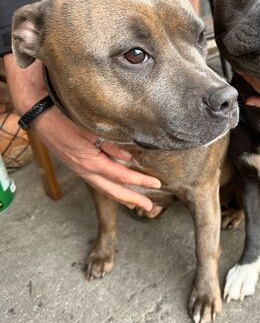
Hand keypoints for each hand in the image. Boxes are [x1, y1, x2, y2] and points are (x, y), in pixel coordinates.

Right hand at [4, 54, 159, 209]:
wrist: (39, 114)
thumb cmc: (65, 118)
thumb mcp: (91, 129)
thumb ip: (112, 145)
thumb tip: (130, 158)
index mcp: (91, 162)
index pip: (121, 176)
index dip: (140, 181)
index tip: (156, 184)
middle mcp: (85, 170)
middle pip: (113, 190)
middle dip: (132, 199)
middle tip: (148, 207)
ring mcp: (79, 170)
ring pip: (104, 189)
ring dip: (120, 197)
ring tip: (134, 204)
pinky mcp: (77, 166)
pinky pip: (96, 182)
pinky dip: (109, 189)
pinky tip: (115, 188)